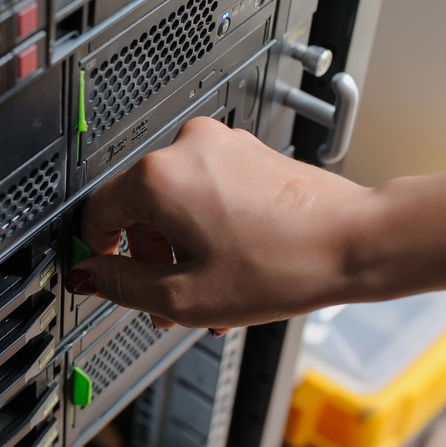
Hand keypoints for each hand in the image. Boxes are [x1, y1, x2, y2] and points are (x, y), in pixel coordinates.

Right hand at [65, 117, 372, 331]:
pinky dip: (207, 228)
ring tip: (207, 288)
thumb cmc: (284, 264)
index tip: (105, 277)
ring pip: (174, 203)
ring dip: (180, 247)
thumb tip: (88, 275)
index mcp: (158, 177)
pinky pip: (206, 191)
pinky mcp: (247, 153)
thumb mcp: (184, 296)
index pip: (96, 212)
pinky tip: (230, 264)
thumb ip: (122, 286)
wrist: (357, 242)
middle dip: (148, 258)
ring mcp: (221, 146)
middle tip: (167, 300)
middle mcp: (185, 148)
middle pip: (137, 208)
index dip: (96, 253)